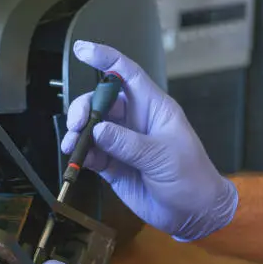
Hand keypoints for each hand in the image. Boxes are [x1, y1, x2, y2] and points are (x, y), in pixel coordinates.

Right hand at [62, 40, 237, 240]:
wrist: (191, 213)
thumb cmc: (189, 176)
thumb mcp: (162, 156)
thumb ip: (128, 143)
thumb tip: (97, 131)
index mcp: (152, 108)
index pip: (126, 74)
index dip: (105, 58)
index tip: (82, 50)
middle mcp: (134, 121)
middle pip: (101, 102)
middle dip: (84, 108)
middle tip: (77, 124)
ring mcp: (121, 143)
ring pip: (91, 127)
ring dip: (77, 132)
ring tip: (72, 145)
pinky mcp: (112, 164)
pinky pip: (90, 152)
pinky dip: (79, 154)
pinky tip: (76, 158)